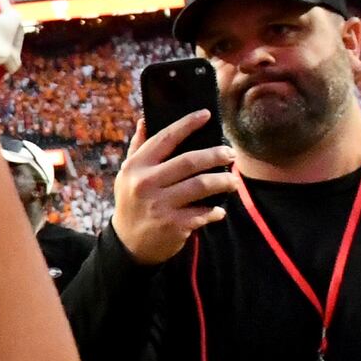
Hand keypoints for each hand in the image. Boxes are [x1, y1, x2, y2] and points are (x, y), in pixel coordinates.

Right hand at [108, 114, 233, 267]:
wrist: (128, 245)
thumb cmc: (132, 203)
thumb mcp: (127, 175)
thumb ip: (138, 148)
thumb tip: (144, 120)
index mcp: (136, 167)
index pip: (165, 139)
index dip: (187, 124)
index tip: (207, 115)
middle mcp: (146, 184)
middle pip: (189, 162)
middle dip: (216, 155)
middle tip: (231, 154)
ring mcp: (160, 205)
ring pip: (201, 186)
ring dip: (223, 182)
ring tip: (233, 181)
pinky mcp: (174, 225)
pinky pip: (203, 213)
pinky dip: (215, 211)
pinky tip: (219, 210)